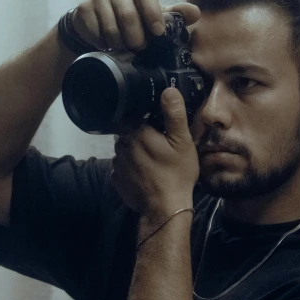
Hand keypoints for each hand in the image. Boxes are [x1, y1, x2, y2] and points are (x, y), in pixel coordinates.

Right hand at [72, 0, 200, 50]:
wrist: (98, 23)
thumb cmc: (133, 19)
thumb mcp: (155, 17)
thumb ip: (175, 15)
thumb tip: (195, 13)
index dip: (152, 14)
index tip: (158, 33)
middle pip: (128, 15)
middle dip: (136, 37)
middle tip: (139, 48)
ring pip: (110, 27)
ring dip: (119, 43)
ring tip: (124, 48)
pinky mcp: (83, 10)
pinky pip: (95, 32)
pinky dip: (103, 43)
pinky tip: (107, 45)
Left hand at [110, 87, 199, 216]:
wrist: (165, 208)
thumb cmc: (176, 174)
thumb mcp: (182, 142)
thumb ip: (174, 114)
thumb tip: (168, 90)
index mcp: (136, 132)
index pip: (135, 116)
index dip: (148, 121)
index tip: (159, 129)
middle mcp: (121, 146)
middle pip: (129, 133)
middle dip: (141, 136)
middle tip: (160, 146)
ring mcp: (117, 164)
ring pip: (124, 150)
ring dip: (135, 152)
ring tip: (153, 162)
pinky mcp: (116, 180)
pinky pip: (121, 167)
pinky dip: (130, 168)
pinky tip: (144, 174)